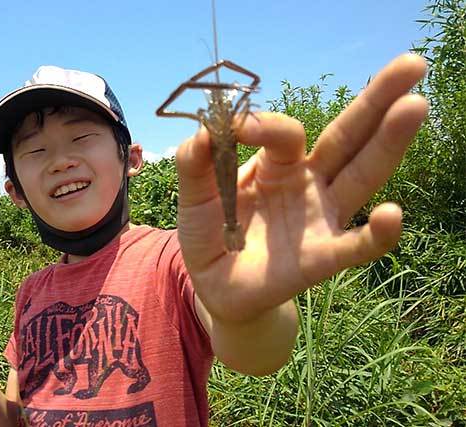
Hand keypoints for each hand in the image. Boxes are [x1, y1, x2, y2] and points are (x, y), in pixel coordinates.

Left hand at [176, 53, 427, 323]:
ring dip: (388, 144)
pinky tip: (391, 215)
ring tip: (414, 107)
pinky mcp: (322, 257)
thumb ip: (195, 162)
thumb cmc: (210, 234)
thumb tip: (204, 127)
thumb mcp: (194, 196)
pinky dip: (376, 233)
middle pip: (346, 138)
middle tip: (410, 64)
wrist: (216, 285)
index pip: (286, 133)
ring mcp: (320, 218)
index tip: (237, 127)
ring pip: (361, 177)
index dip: (266, 124)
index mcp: (277, 164)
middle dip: (375, 102)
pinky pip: (357, 245)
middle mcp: (309, 183)